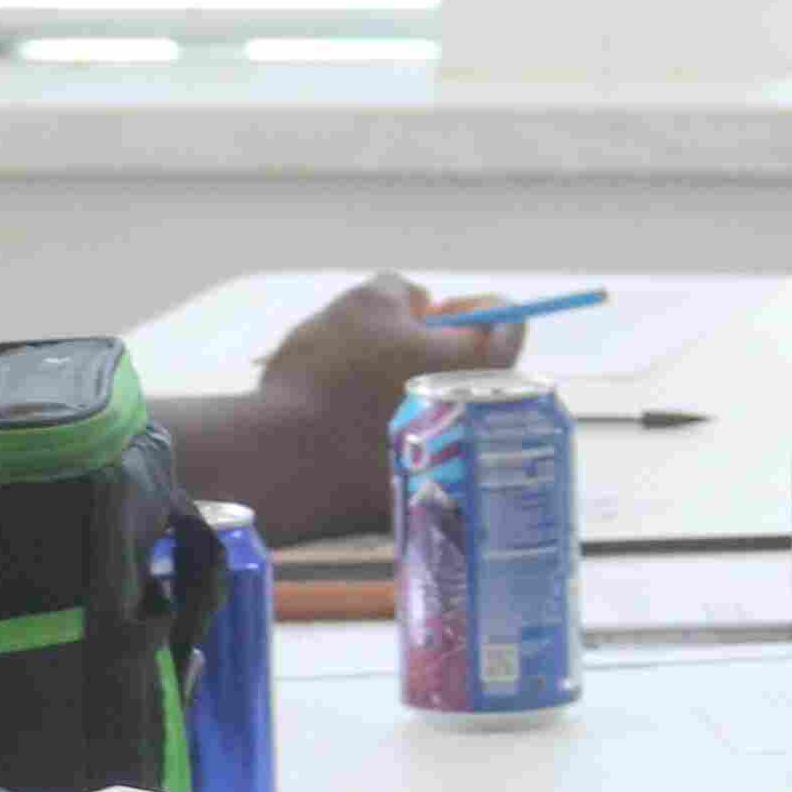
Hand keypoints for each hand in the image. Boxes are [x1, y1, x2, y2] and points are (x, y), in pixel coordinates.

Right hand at [229, 275, 522, 543]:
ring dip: (420, 399)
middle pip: (480, 372)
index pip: (506, 320)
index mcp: (479, 365)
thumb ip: (405, 292)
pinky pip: (424, 457)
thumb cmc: (327, 375)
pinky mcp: (426, 499)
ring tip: (366, 397)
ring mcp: (457, 467)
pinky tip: (357, 436)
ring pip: (452, 415)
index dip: (463, 308)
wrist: (284, 463)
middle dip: (441, 357)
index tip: (422, 319)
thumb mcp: (365, 303)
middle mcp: (483, 421)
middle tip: (390, 356)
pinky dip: (401, 440)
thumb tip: (419, 309)